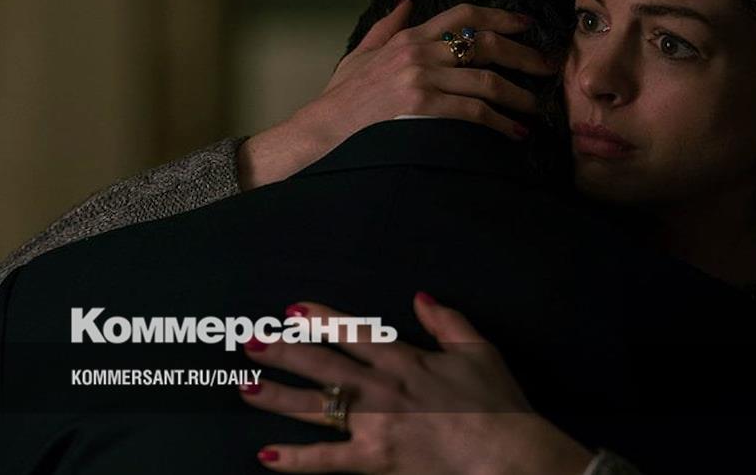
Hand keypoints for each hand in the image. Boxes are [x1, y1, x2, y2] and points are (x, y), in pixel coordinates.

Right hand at [237, 0, 557, 189]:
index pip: (464, 14)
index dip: (501, 16)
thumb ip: (386, 27)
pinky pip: (473, 111)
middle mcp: (418, 51)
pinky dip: (500, 122)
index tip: (526, 25)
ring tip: (536, 108)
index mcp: (408, 37)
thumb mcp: (361, 54)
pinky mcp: (421, 107)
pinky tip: (514, 132)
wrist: (322, 129)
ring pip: (486, 80)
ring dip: (518, 95)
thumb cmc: (342, 98)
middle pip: (485, 43)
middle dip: (524, 56)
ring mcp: (420, 78)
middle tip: (548, 69)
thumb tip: (404, 2)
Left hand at [238, 293, 594, 473]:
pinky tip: (267, 455)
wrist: (510, 453)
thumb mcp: (478, 351)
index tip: (292, 309)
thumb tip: (420, 297)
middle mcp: (383, 388)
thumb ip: (447, 322)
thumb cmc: (498, 405)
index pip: (354, 333)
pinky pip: (329, 460)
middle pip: (323, 365)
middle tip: (250, 341)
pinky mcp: (376, 459)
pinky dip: (297, 459)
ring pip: (318, 406)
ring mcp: (376, 424)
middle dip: (284, 352)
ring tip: (245, 386)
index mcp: (405, 360)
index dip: (320, 320)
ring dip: (278, 397)